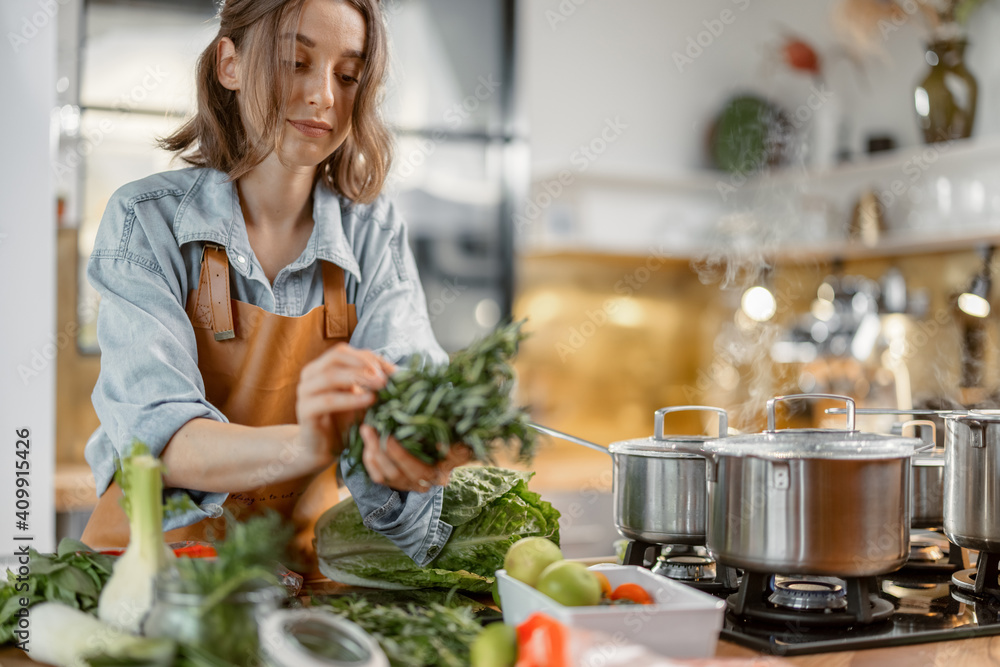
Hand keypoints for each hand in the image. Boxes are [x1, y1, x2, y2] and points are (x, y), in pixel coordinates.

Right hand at [296, 343, 396, 467]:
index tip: (392, 371)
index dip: (369, 358)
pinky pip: (328, 400)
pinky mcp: (305, 411)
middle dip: (364, 364)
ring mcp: (305, 392)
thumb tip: (399, 372)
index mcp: (322, 366)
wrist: (322, 449)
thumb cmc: (343, 420)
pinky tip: (369, 400)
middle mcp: (310, 375)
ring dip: (359, 378)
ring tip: (381, 386)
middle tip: (386, 377)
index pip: (346, 351)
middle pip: (337, 357)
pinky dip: (350, 399)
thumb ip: (372, 383)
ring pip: (331, 375)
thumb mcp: (361, 397)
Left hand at [359, 424, 472, 491]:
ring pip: (383, 475)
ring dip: (371, 453)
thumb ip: (455, 447)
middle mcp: (422, 484)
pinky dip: (370, 459)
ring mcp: (408, 484)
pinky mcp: (395, 481)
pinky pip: (377, 475)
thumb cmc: (456, 442)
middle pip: (395, 472)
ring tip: (366, 430)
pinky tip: (367, 440)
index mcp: (438, 475)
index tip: (388, 437)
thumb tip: (439, 444)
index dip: (400, 455)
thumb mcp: (460, 444)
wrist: (451, 448)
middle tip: (368, 427)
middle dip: (379, 450)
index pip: (416, 469)